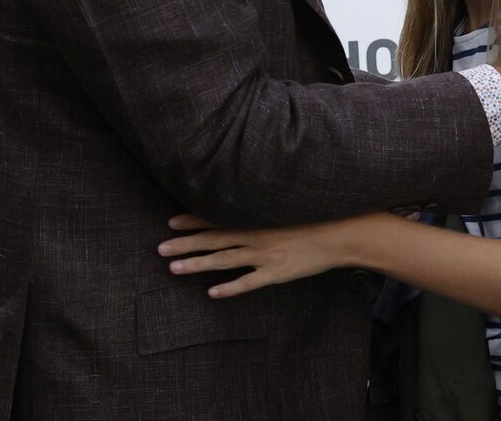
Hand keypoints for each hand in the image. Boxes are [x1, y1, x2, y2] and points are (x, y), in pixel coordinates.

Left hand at [157, 213, 368, 297]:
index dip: (193, 220)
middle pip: (213, 240)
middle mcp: (255, 235)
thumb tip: (244, 209)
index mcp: (256, 218)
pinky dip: (229, 288)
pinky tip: (212, 293)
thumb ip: (263, 211)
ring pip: (223, 260)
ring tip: (173, 268)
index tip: (171, 222)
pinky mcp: (276, 273)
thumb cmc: (315, 217)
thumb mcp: (285, 208)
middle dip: (184, 243)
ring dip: (197, 264)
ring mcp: (264, 255)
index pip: (217, 218)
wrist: (340, 233)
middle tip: (159, 248)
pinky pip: (248, 282)